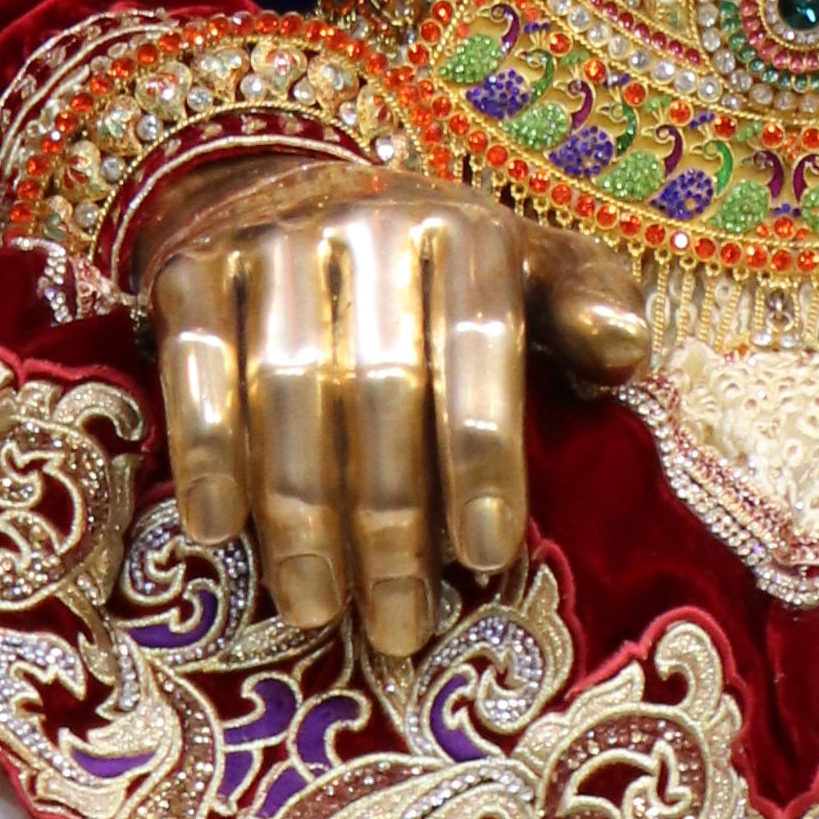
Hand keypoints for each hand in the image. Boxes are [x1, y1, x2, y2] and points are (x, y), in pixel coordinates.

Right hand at [146, 172, 650, 660]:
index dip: (483, 454)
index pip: (480, 345)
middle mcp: (369, 221)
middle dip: (392, 518)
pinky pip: (197, 365)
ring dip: (302, 509)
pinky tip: (223, 531)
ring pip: (289, 384)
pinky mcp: (193, 265)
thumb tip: (625, 354)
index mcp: (466, 229)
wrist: (287, 193)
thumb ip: (585, 306)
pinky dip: (206, 451)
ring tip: (317, 607)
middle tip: (399, 625)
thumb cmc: (432, 273)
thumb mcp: (526, 271)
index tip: (485, 557)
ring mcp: (273, 240)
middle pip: (382, 382)